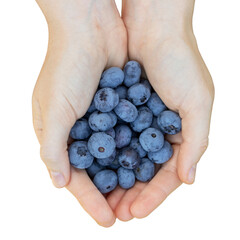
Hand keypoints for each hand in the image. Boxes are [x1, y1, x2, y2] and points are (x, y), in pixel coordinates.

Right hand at [32, 0, 126, 226]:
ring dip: (125, 177)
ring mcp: (100, 120)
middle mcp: (79, 131)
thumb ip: (54, 147)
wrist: (90, 30)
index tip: (107, 220)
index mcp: (59, 134)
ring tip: (140, 198)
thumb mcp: (52, 109)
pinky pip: (127, 136)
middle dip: (110, 193)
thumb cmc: (65, 66)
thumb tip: (58, 182)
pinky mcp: (117, 109)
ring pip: (114, 157)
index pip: (75, 177)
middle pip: (96, 171)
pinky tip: (147, 166)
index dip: (90, 200)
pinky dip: (135, 152)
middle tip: (126, 215)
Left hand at [107, 0, 213, 219]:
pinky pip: (115, 138)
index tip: (136, 212)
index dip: (153, 195)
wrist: (153, 28)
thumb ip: (196, 141)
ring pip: (128, 158)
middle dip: (132, 192)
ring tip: (104, 199)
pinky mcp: (124, 110)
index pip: (168, 174)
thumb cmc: (180, 61)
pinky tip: (96, 169)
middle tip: (116, 213)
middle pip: (145, 171)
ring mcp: (141, 122)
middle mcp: (161, 131)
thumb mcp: (198, 101)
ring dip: (117, 179)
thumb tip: (189, 179)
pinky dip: (107, 155)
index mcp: (182, 133)